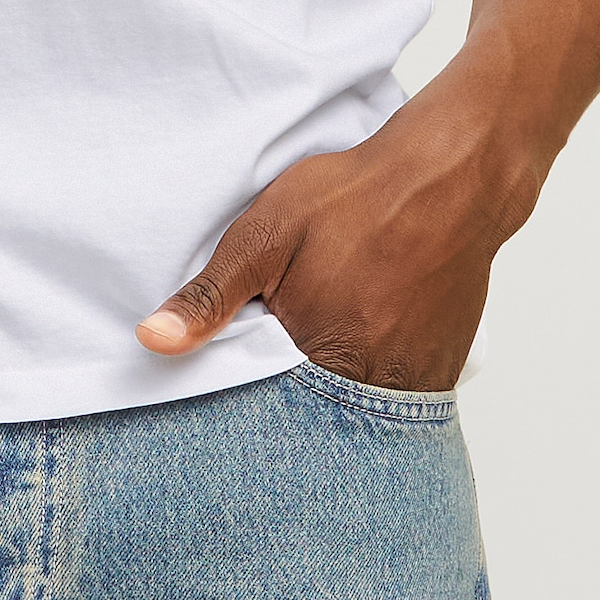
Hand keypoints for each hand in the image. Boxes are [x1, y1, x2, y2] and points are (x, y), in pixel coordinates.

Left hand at [136, 65, 543, 390]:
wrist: (448, 179)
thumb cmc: (353, 199)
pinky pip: (397, 403)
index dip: (246, 397)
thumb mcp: (264, 233)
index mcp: (319, 358)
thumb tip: (151, 342)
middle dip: (291, 404)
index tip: (239, 376)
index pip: (264, 413)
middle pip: (314, 420)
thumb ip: (211, 295)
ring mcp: (413, 382)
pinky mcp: (441, 371)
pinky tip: (361, 348)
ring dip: (334, 396)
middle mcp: (371, 384)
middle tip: (286, 350)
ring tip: (322, 350)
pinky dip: (374, 388)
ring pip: (357, 416)